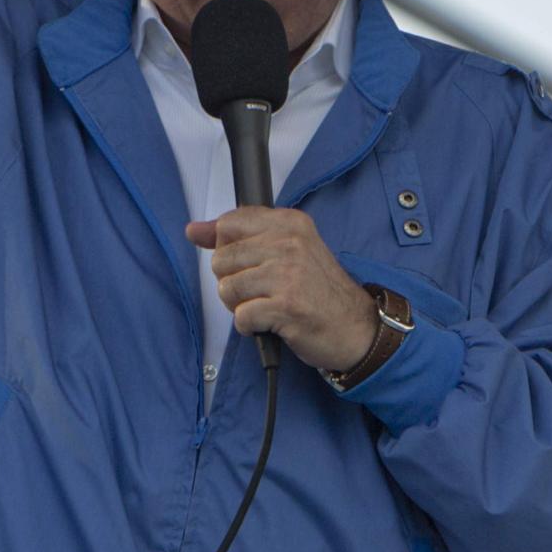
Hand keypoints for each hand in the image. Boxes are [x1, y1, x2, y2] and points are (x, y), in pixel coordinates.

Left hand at [185, 208, 378, 371]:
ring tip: (267, 306)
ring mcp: (288, 274)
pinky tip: (271, 323)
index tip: (245, 263)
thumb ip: (238, 237)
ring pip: (226, 288)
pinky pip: (240, 316)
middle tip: (264, 291)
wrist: (357, 329)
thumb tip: (193, 230)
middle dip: (234, 282)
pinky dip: (250, 326)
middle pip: (221, 259)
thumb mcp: (285, 251)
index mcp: (289, 223)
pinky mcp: (285, 306)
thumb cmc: (318, 291)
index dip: (227, 249)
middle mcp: (289, 243)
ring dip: (241, 306)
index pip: (228, 224)